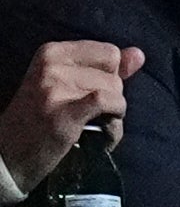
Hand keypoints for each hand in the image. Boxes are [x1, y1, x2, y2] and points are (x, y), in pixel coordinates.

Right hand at [0, 39, 140, 194]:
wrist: (9, 154)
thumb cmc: (42, 120)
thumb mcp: (68, 85)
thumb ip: (106, 69)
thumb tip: (139, 54)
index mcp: (52, 52)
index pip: (110, 53)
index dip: (111, 78)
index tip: (92, 95)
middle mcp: (51, 64)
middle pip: (115, 76)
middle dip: (113, 100)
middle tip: (90, 117)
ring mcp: (55, 87)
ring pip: (115, 93)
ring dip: (114, 118)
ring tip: (91, 129)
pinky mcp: (63, 113)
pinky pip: (108, 105)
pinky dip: (114, 126)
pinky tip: (102, 136)